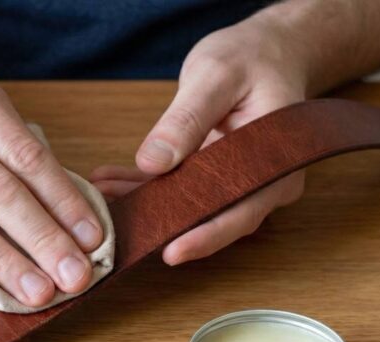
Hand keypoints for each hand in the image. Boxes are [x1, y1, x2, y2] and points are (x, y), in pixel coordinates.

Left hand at [91, 16, 307, 265]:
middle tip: (118, 228)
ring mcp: (237, 182)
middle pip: (214, 218)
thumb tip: (154, 163)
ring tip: (102, 196)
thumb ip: (186, 119)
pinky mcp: (214, 176)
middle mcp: (263, 182)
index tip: (172, 251)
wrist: (268, 51)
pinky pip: (178, 189)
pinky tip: (110, 181)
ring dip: (146, 204)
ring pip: (191, 206)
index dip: (208, 235)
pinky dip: (145, 187)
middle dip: (163, 225)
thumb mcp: (216, 76)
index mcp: (277, 162)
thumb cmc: (251, 58)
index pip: (243, 210)